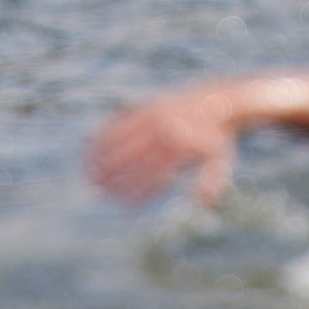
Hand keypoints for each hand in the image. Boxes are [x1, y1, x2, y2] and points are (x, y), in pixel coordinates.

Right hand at [87, 88, 238, 206]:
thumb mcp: (221, 161)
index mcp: (180, 145)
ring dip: (101, 154)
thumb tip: (200, 202)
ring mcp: (153, 114)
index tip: (123, 206)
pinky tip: (87, 143)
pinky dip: (102, 130)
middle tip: (96, 191)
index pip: (152, 174)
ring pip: (120, 136)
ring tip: (87, 172)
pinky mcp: (147, 104)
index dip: (137, 191)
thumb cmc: (216, 141)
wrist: (217, 102)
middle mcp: (164, 128)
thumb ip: (211, 181)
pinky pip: (119, 118)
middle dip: (112, 175)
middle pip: (131, 155)